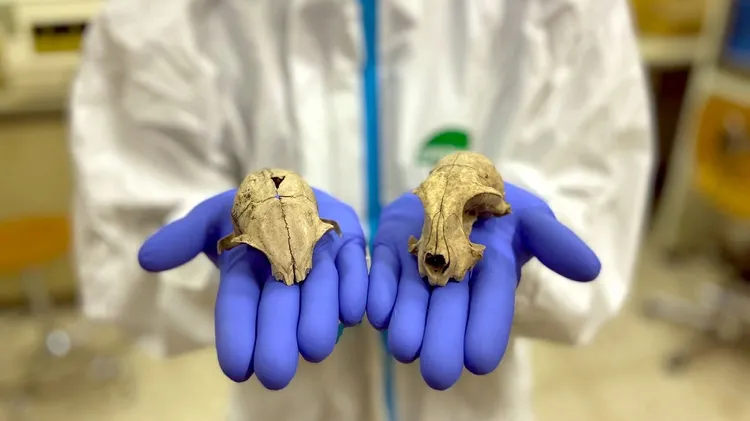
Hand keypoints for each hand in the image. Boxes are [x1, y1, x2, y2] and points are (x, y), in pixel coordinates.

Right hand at [138, 189, 367, 388]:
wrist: (296, 192)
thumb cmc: (249, 208)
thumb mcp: (211, 217)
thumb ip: (184, 238)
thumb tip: (146, 259)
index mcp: (249, 269)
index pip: (238, 304)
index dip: (236, 334)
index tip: (237, 370)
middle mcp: (286, 271)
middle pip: (280, 305)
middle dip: (277, 338)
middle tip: (277, 375)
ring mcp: (322, 260)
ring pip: (320, 291)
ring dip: (318, 318)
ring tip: (316, 349)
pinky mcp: (352, 247)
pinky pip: (357, 268)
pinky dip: (354, 288)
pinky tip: (351, 312)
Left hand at [366, 183, 599, 389]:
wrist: (454, 183)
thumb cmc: (499, 206)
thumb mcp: (532, 219)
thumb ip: (554, 242)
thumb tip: (591, 270)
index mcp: (491, 275)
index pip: (492, 304)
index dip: (486, 329)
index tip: (480, 361)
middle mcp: (454, 279)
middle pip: (449, 310)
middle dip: (444, 340)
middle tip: (439, 373)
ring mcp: (418, 267)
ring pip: (413, 299)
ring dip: (408, 324)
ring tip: (405, 349)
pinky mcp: (389, 251)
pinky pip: (381, 273)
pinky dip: (379, 292)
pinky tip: (377, 311)